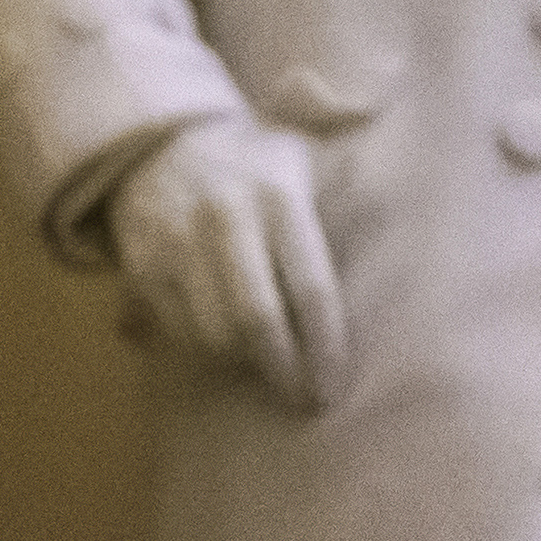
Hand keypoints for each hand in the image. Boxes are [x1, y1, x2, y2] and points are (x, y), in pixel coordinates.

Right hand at [108, 113, 348, 410]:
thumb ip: (348, 198)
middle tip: (305, 400)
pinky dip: (205, 350)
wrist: (156, 140)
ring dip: (245, 364)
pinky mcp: (143, 264)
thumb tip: (396, 236)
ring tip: (271, 370)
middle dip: (285, 370)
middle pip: (258, 320)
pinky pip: (178, 329)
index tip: (334, 387)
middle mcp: (227, 221)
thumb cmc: (254, 163)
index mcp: (279, 198)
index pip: (311, 289)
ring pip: (215, 332)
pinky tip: (228, 350)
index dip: (325, 347)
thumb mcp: (305, 161)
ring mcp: (178, 243)